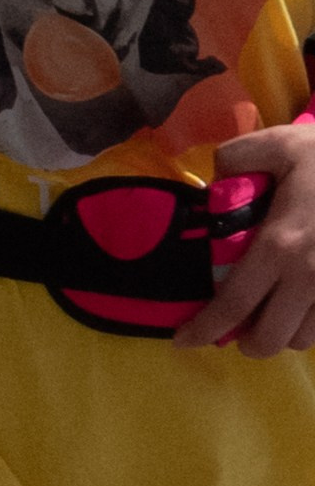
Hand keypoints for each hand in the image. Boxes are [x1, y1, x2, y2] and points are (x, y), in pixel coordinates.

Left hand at [178, 121, 314, 354]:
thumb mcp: (282, 142)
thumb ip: (237, 157)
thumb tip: (216, 179)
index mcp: (281, 246)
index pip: (234, 304)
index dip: (204, 329)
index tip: (184, 341)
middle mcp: (309, 277)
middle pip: (270, 339)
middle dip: (247, 343)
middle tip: (238, 326)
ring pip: (304, 340)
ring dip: (284, 334)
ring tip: (275, 313)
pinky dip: (312, 325)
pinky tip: (305, 305)